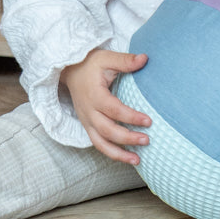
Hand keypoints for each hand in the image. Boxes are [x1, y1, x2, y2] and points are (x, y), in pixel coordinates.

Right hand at [60, 48, 150, 164]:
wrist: (70, 71)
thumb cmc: (91, 64)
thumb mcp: (106, 58)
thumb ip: (125, 61)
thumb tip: (145, 58)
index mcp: (94, 95)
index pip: (113, 110)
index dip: (131, 117)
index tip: (149, 121)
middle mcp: (88, 112)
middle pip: (107, 131)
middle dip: (127, 138)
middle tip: (147, 140)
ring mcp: (87, 121)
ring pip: (101, 143)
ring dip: (119, 154)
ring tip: (137, 160)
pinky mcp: (87, 126)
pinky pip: (99, 144)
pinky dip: (112, 153)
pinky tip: (128, 157)